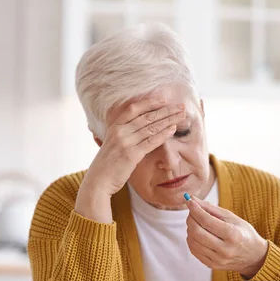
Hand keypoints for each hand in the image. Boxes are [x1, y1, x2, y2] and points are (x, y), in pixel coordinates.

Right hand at [76, 97, 185, 222]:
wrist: (98, 181)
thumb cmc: (107, 164)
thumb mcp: (111, 143)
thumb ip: (122, 134)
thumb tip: (136, 127)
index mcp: (114, 126)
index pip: (134, 109)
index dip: (149, 102)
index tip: (163, 99)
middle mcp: (119, 131)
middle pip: (147, 116)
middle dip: (165, 110)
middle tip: (180, 106)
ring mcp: (125, 142)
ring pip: (151, 127)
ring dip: (168, 120)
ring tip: (181, 115)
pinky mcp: (131, 155)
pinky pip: (151, 141)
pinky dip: (163, 134)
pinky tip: (173, 129)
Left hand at [185, 195, 268, 277]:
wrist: (254, 257)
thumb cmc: (243, 233)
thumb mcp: (232, 218)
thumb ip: (211, 209)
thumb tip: (193, 200)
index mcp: (232, 235)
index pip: (207, 221)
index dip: (195, 210)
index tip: (189, 201)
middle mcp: (225, 249)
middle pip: (197, 232)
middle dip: (191, 219)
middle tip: (192, 212)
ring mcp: (218, 259)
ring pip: (193, 242)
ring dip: (190, 229)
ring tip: (195, 223)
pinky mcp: (212, 265)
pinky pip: (194, 251)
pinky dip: (191, 240)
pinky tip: (196, 234)